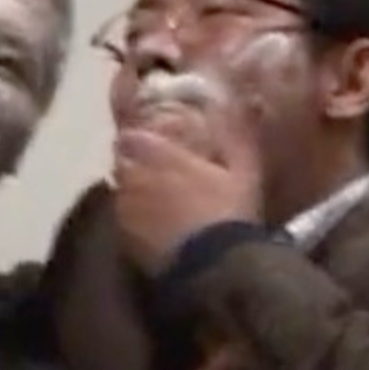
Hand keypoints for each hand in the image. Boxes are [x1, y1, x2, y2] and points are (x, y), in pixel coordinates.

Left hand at [111, 101, 261, 272]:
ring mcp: (126, 210)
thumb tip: (247, 101)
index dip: (140, 139)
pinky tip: (154, 229)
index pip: (131, 136)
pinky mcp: (124, 240)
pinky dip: (134, 220)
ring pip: (121, 192)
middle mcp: (134, 176)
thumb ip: (238, 133)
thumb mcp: (244, 170)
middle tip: (158, 173)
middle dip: (135, 164)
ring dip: (133, 192)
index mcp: (159, 154)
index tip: (154, 144)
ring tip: (156, 202)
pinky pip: (123, 221)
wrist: (214, 268)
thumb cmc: (229, 212)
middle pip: (122, 163)